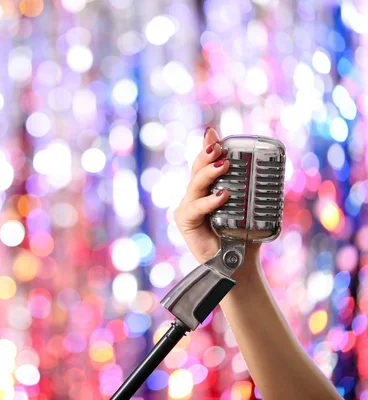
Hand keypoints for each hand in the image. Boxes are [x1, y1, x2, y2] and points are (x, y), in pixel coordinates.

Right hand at [174, 128, 259, 266]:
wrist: (239, 264)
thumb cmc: (245, 236)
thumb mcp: (252, 208)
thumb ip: (256, 191)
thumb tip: (276, 169)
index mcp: (209, 189)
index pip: (206, 163)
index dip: (207, 146)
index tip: (213, 133)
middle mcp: (195, 195)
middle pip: (197, 169)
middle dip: (206, 155)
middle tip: (220, 147)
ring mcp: (188, 207)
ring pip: (195, 184)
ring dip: (208, 173)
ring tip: (223, 164)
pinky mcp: (185, 221)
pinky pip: (196, 208)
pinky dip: (209, 202)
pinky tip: (222, 196)